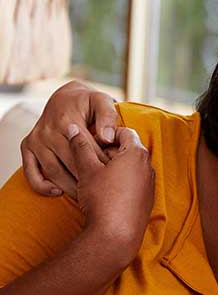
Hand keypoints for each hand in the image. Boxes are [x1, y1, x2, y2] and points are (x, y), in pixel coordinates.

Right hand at [21, 81, 117, 196]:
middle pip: (70, 162)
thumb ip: (108, 117)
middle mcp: (47, 130)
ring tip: (86, 196)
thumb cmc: (88, 103)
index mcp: (67, 120)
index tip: (115, 175)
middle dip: (88, 178)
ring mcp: (35, 140)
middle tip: (104, 192)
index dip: (102, 163)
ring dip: (69, 187)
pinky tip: (58, 192)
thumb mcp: (102, 101)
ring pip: (52, 171)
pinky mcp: (26, 147)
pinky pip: (30, 172)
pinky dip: (42, 186)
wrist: (64, 98)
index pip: (87, 148)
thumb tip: (107, 138)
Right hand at [67, 124, 154, 263]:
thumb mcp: (87, 169)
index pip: (123, 132)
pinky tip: (104, 193)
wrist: (115, 235)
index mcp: (137, 153)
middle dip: (108, 152)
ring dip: (113, 168)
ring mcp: (150, 183)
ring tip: (94, 178)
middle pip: (127, 149)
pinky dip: (120, 182)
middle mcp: (148, 166)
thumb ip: (81, 146)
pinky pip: (134, 183)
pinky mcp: (147, 198)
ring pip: (130, 167)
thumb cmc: (102, 198)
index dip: (105, 135)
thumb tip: (73, 129)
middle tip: (89, 162)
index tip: (90, 143)